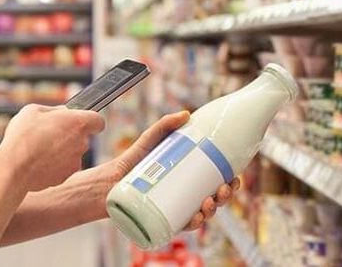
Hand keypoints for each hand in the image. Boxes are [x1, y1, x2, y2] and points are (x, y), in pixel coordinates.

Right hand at [0, 104, 104, 192]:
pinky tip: (38, 161)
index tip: (78, 120)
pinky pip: (63, 166)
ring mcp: (75, 162)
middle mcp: (81, 143)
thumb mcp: (33, 110)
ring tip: (40, 148)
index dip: (89, 119)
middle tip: (49, 132)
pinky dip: (54, 164)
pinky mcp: (66, 176)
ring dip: (61, 150)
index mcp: (77, 123)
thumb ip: (53, 110)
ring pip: (72, 152)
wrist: (14, 167)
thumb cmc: (23, 136)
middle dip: (69, 134)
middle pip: (82, 137)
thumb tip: (63, 112)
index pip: (98, 120)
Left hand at [104, 110, 240, 228]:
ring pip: (201, 215)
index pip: (215, 183)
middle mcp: (184, 196)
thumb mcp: (150, 141)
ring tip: (208, 202)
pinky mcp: (163, 220)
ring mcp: (175, 209)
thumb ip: (165, 125)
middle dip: (224, 198)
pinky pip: (182, 226)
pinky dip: (193, 224)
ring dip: (212, 212)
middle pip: (213, 200)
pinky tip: (197, 218)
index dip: (229, 183)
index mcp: (188, 179)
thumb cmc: (131, 162)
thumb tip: (186, 114)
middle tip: (222, 189)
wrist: (107, 183)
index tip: (234, 178)